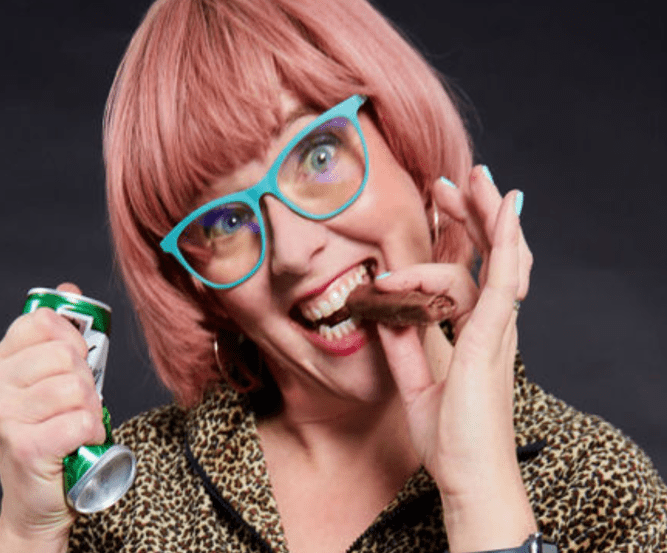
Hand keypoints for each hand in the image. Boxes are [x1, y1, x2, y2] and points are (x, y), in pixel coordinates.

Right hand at [0, 283, 106, 551]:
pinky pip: (82, 421)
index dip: (72, 339)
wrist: (37, 500)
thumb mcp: (54, 378)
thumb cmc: (51, 433)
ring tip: (75, 425)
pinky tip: (76, 444)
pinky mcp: (24, 445)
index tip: (72, 363)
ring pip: (77, 388)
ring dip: (90, 409)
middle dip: (86, 380)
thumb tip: (68, 289)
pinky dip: (92, 434)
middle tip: (76, 404)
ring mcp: (4, 415)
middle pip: (65, 354)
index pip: (43, 321)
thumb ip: (59, 334)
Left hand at [374, 166, 535, 551]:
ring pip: (498, 259)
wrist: (468, 475)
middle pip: (490, 257)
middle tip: (450, 181)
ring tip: (472, 181)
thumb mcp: (415, 381)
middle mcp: (491, 326)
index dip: (457, 239)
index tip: (436, 209)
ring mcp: (496, 330)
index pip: (469, 272)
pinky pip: (501, 282)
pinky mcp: (490, 338)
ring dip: (482, 217)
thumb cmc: (450, 437)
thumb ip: (403, 346)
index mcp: (475, 334)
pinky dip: (505, 244)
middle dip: (471, 215)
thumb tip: (385, 315)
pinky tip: (505, 214)